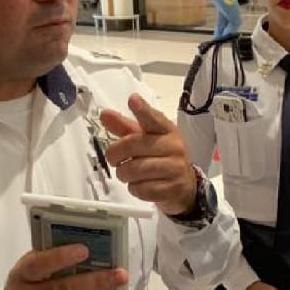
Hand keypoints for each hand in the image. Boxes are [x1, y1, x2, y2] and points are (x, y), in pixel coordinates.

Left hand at [101, 94, 197, 216]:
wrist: (185, 185)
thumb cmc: (161, 157)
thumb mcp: (146, 139)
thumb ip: (124, 128)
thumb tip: (104, 114)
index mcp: (166, 130)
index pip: (153, 119)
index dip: (142, 110)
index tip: (133, 100)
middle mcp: (174, 146)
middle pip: (133, 146)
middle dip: (115, 155)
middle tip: (115, 159)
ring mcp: (175, 168)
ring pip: (134, 170)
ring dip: (124, 174)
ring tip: (128, 174)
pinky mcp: (172, 189)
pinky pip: (141, 189)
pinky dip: (134, 189)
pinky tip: (140, 185)